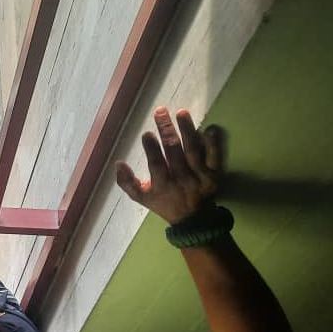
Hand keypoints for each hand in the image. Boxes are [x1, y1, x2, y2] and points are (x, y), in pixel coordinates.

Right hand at [115, 107, 221, 223]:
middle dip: (166, 131)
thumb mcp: (142, 198)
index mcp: (162, 185)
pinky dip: (212, 143)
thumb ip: (127, 182)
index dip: (151, 149)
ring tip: (181, 113)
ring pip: (193, 151)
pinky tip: (208, 128)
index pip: (156, 165)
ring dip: (187, 130)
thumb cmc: (164, 203)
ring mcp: (199, 177)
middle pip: (174, 153)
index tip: (146, 133)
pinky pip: (214, 157)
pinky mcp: (214, 174)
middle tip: (160, 111)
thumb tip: (118, 163)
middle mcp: (181, 180)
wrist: (194, 219)